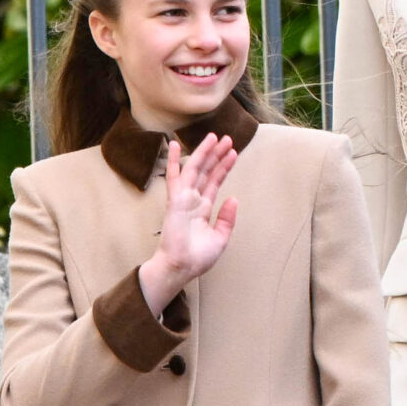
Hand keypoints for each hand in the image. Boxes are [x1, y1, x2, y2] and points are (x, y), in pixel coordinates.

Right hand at [140, 135, 239, 315]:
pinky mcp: (174, 201)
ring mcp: (183, 199)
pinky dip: (172, 161)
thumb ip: (227, 218)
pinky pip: (174, 178)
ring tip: (213, 137)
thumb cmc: (197, 257)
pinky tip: (173, 145)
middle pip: (206, 171)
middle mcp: (193, 200)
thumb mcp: (221, 238)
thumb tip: (233, 198)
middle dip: (216, 155)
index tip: (233, 152)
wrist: (182, 268)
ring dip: (203, 153)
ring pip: (193, 170)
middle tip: (227, 138)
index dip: (224, 167)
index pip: (215, 182)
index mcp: (203, 208)